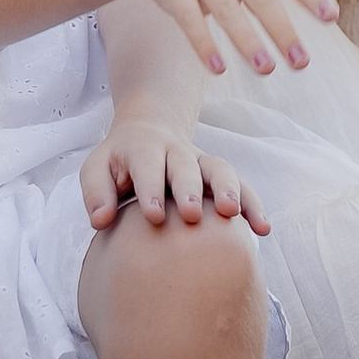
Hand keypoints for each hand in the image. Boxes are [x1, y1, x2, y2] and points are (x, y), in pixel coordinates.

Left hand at [80, 116, 268, 233]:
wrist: (148, 131)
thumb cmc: (119, 162)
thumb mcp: (97, 168)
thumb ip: (96, 192)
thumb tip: (100, 221)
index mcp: (143, 149)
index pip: (148, 165)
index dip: (151, 188)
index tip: (154, 215)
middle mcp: (176, 152)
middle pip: (186, 166)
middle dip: (190, 188)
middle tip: (191, 213)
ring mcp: (201, 161)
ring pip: (219, 169)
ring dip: (229, 189)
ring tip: (233, 214)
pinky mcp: (218, 175)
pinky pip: (241, 185)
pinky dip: (253, 204)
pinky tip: (262, 228)